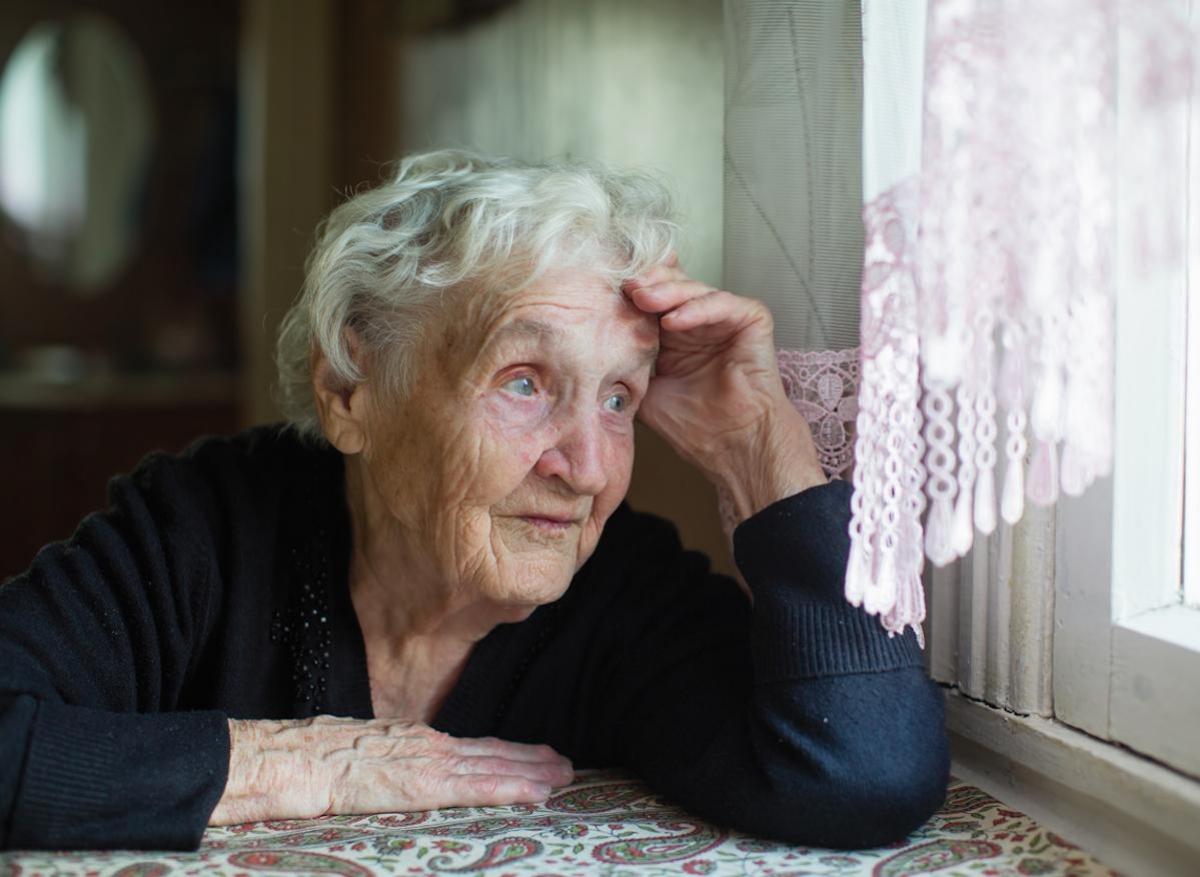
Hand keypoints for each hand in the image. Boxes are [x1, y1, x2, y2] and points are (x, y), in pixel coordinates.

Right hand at [210, 717, 573, 823]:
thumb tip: (387, 779)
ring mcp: (413, 761)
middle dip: (525, 761)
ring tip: (560, 778)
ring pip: (482, 767)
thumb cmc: (295, 763)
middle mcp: (415, 744)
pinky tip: (528, 791)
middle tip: (566, 767)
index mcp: (400, 741)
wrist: (267, 759)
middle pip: (482, 753)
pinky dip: (501, 785)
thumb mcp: (345, 761)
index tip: (534, 757)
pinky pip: (465, 786)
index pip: (462, 748)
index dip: (500, 754)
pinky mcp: (407, 782)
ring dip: (525, 773)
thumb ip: (376, 769)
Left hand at [623, 257, 825, 521]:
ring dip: (667, 293)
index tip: (606, 293)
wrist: (732, 447)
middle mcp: (700, 321)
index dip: (631, 294)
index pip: (652, 300)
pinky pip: (722, 304)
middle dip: (647, 285)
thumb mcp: (643, 393)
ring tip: (643, 299)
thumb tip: (585, 354)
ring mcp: (726, 319)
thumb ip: (624, 367)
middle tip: (626, 288)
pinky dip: (697, 309)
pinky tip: (674, 321)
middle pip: (672, 286)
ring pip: (695, 289)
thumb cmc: (694, 426)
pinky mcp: (752, 319)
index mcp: (675, 334)